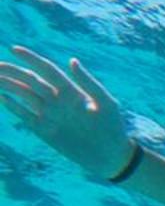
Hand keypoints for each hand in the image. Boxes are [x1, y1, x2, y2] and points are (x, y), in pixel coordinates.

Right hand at [0, 47, 135, 179]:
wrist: (111, 156)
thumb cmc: (113, 127)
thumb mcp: (105, 103)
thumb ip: (88, 83)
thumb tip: (72, 60)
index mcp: (71, 90)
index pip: (46, 69)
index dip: (31, 58)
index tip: (14, 49)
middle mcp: (57, 99)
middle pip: (30, 80)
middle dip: (12, 71)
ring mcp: (49, 114)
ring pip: (24, 95)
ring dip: (8, 86)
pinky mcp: (44, 130)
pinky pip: (25, 115)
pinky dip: (13, 107)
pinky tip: (2, 98)